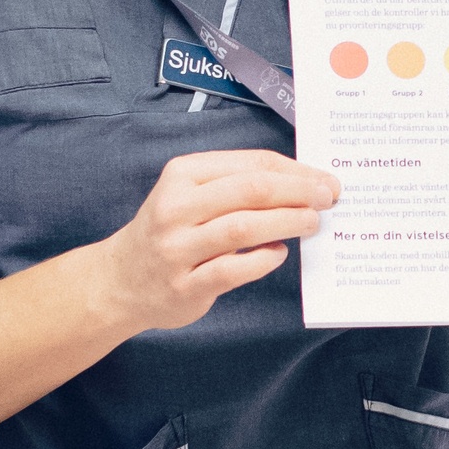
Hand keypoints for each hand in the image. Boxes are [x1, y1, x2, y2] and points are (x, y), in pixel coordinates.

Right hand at [92, 150, 339, 333]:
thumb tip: (302, 184)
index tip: (325, 180)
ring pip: (243, 228)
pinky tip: (277, 254)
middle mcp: (176, 207)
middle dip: (298, 192)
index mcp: (182, 174)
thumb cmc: (170, 231)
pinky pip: (232, 270)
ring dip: (287, 223)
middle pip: (251, 191)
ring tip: (312, 223)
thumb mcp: (190, 194)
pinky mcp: (184, 285)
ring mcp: (177, 248)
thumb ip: (236, 186)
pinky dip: (262, 261)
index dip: (296, 171)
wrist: (119, 280)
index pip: (251, 164)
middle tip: (328, 198)